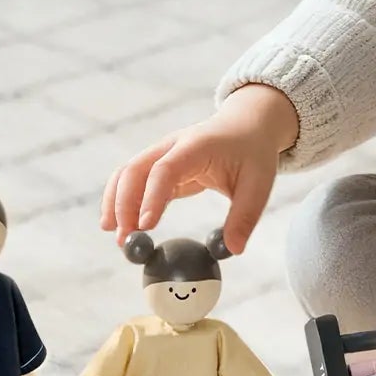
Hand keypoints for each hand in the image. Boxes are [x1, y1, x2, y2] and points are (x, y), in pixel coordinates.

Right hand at [101, 83, 300, 255]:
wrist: (246, 126)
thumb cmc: (252, 153)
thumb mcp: (259, 183)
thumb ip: (246, 216)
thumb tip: (233, 249)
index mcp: (197, 146)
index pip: (166, 169)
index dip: (152, 197)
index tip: (146, 226)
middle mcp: (172, 146)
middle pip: (136, 170)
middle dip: (125, 204)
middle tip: (126, 239)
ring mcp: (162, 153)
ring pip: (127, 173)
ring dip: (117, 203)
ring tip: (117, 236)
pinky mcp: (159, 164)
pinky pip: (133, 180)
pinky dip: (123, 200)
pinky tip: (121, 224)